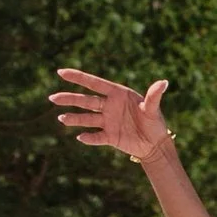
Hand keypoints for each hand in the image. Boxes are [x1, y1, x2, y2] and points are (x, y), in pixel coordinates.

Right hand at [52, 67, 176, 163]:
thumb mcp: (154, 109)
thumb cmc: (156, 123)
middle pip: (85, 101)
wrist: (155, 144)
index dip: (78, 78)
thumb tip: (164, 82)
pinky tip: (81, 137)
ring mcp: (107, 121)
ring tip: (62, 119)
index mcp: (117, 94)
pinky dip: (89, 138)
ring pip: (87, 118)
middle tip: (53, 98)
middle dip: (69, 99)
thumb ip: (154, 96)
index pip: (94, 84)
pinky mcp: (109, 137)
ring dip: (74, 119)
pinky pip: (96, 137)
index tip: (61, 72)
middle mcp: (109, 106)